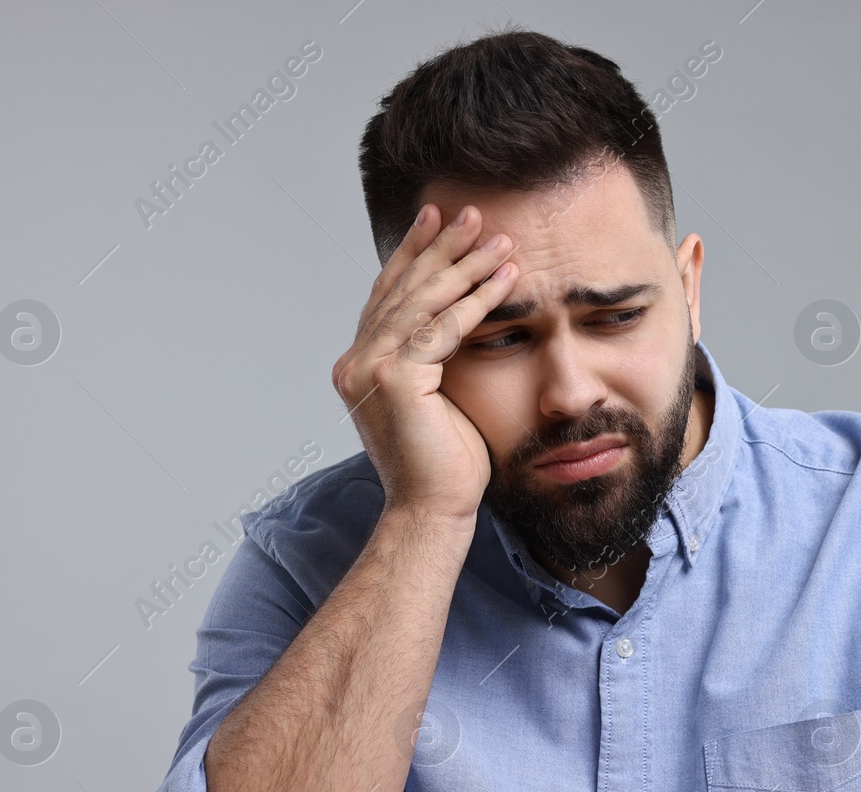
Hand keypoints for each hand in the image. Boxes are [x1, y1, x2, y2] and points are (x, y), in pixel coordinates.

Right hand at [332, 203, 520, 524]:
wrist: (432, 511)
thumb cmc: (445, 466)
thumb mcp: (438, 398)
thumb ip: (436, 359)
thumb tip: (460, 324)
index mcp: (360, 365)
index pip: (388, 296)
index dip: (413, 254)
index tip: (437, 220)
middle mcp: (356, 362)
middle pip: (403, 289)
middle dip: (440, 247)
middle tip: (471, 211)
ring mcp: (369, 370)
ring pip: (424, 302)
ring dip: (465, 265)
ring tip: (499, 236)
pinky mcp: (395, 380)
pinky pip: (443, 327)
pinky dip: (476, 299)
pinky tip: (505, 277)